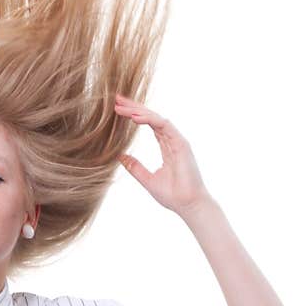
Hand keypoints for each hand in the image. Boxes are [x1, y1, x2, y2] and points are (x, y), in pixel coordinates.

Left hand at [113, 93, 212, 217]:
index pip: (149, 124)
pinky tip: (134, 117)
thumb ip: (135, 167)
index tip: (118, 108)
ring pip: (157, 118)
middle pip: (151, 118)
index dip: (134, 114)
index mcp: (166, 146)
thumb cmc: (172, 195)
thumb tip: (120, 157)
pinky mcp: (182, 144)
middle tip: (117, 99)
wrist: (188, 205)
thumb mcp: (147, 179)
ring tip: (121, 107)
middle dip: (134, 107)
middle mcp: (172, 140)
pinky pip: (165, 126)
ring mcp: (178, 141)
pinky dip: (150, 119)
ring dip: (138, 111)